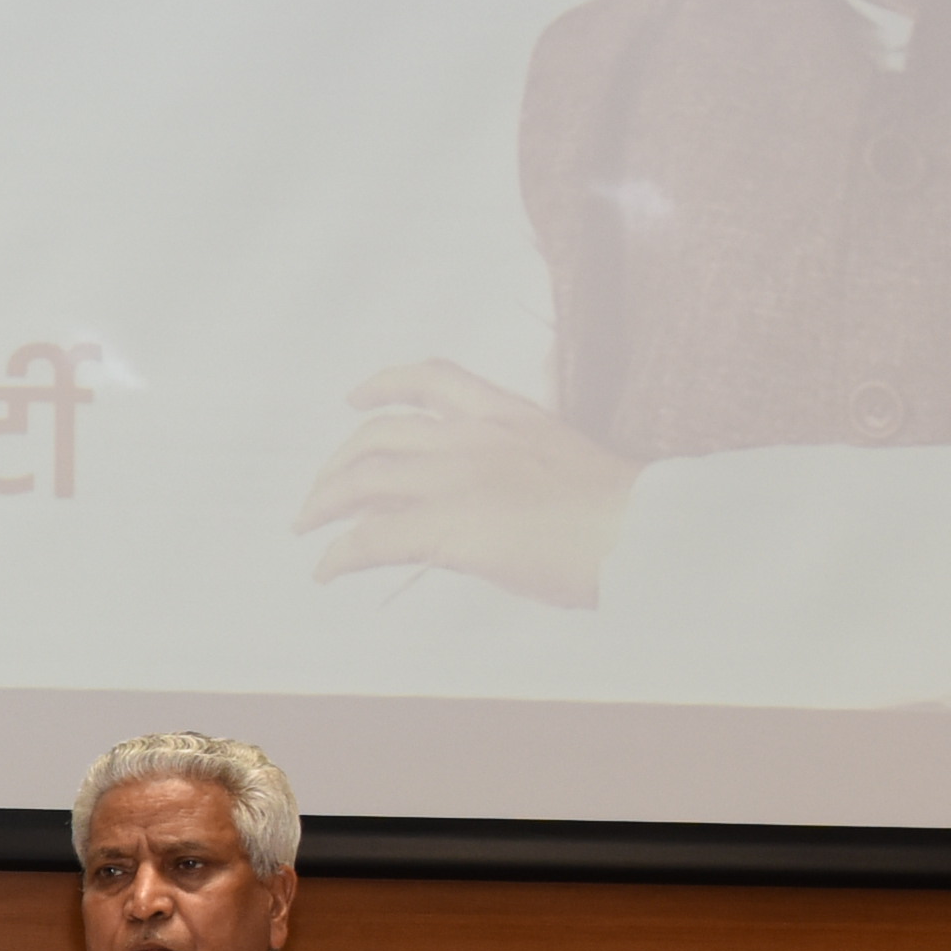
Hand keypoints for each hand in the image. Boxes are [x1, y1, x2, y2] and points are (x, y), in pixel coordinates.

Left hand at [291, 361, 635, 606]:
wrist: (643, 534)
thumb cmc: (625, 513)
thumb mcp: (568, 462)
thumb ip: (523, 465)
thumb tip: (502, 496)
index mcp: (507, 414)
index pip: (432, 380)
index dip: (384, 384)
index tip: (355, 398)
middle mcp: (472, 437)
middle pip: (378, 435)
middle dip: (339, 462)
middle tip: (322, 492)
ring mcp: (455, 480)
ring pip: (362, 480)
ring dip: (325, 503)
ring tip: (308, 527)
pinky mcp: (446, 528)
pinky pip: (371, 537)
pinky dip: (339, 553)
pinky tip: (327, 570)